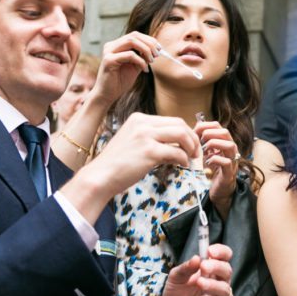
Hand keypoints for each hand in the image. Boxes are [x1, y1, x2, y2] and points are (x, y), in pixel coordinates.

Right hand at [76, 113, 201, 200]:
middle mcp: (142, 123)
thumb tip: (177, 146)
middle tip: (196, 152)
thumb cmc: (117, 164)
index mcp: (139, 119)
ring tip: (192, 158)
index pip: (171, 120)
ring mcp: (145, 136)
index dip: (186, 132)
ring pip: (181, 134)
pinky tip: (182, 166)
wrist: (100, 176)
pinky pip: (176, 152)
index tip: (190, 144)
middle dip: (192, 138)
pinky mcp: (148, 151)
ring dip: (191, 147)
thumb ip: (153, 140)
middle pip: (179, 124)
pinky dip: (183, 159)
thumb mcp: (133, 143)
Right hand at [90, 32, 159, 106]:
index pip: (135, 35)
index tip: (159, 49)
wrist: (107, 95)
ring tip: (151, 61)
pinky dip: (140, 61)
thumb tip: (155, 49)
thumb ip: (142, 57)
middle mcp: (111, 46)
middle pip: (134, 36)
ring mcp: (108, 51)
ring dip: (145, 50)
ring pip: (131, 42)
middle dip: (149, 44)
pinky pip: (129, 55)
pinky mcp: (108, 60)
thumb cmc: (120, 81)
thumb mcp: (135, 67)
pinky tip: (144, 70)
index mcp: (116, 45)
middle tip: (157, 55)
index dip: (149, 40)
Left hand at [159, 243, 233, 295]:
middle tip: (203, 267)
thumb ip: (185, 268)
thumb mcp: (175, 278)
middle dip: (217, 267)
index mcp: (210, 270)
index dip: (221, 252)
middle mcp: (218, 282)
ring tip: (200, 283)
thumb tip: (197, 258)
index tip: (210, 251)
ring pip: (226, 289)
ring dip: (213, 285)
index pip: (224, 256)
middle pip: (227, 270)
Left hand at [195, 120, 239, 211]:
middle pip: (226, 132)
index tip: (195, 132)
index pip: (218, 126)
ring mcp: (232, 161)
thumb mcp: (206, 153)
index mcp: (224, 142)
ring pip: (230, 145)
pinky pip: (226, 162)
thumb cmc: (213, 170)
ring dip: (214, 145)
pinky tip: (207, 163)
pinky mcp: (229, 173)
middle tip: (200, 141)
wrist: (220, 190)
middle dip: (210, 134)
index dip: (205, 126)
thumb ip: (202, 142)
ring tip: (204, 151)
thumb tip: (193, 130)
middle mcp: (231, 150)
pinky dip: (215, 159)